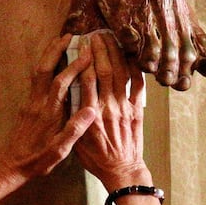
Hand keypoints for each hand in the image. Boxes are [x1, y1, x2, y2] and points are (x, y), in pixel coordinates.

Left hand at [0, 34, 96, 197]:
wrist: (11, 166)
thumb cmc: (37, 160)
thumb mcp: (60, 150)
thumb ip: (74, 129)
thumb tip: (92, 110)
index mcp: (48, 113)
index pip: (61, 83)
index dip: (74, 66)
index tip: (87, 53)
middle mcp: (37, 103)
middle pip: (44, 69)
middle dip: (56, 50)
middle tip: (69, 35)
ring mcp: (30, 102)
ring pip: (38, 71)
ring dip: (49, 54)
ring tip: (60, 41)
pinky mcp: (27, 105)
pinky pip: (36, 79)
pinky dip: (45, 65)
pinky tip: (52, 62)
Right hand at [72, 31, 148, 191]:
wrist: (122, 170)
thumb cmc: (96, 158)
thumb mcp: (76, 141)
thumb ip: (73, 117)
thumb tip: (67, 95)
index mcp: (91, 114)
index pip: (87, 79)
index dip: (84, 59)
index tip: (81, 44)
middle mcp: (108, 108)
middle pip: (104, 71)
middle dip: (100, 50)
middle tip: (96, 34)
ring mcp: (125, 108)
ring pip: (120, 74)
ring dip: (116, 54)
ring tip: (110, 38)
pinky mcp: (137, 111)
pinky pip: (137, 86)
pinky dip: (135, 69)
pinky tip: (130, 56)